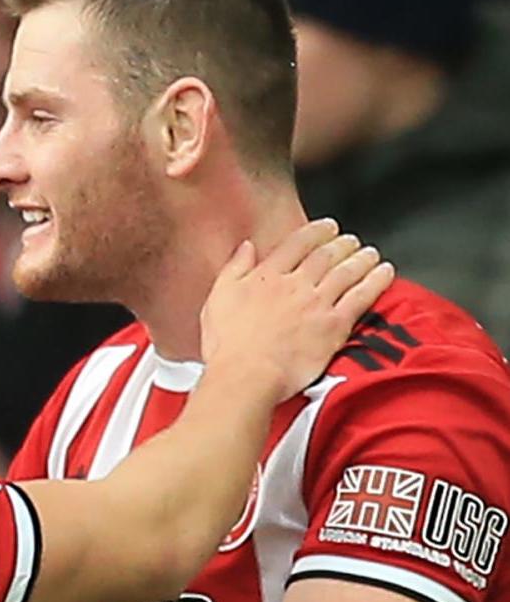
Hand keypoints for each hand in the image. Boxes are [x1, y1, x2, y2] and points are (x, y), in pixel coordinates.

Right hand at [200, 218, 393, 400]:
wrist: (246, 374)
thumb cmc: (227, 345)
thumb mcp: (217, 298)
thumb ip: (234, 268)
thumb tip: (245, 247)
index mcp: (267, 276)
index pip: (296, 243)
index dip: (315, 232)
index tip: (326, 227)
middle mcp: (296, 284)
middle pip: (326, 255)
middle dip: (341, 243)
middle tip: (351, 240)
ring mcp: (318, 303)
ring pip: (347, 271)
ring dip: (361, 258)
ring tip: (370, 253)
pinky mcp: (335, 325)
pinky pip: (361, 296)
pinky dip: (376, 281)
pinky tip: (385, 273)